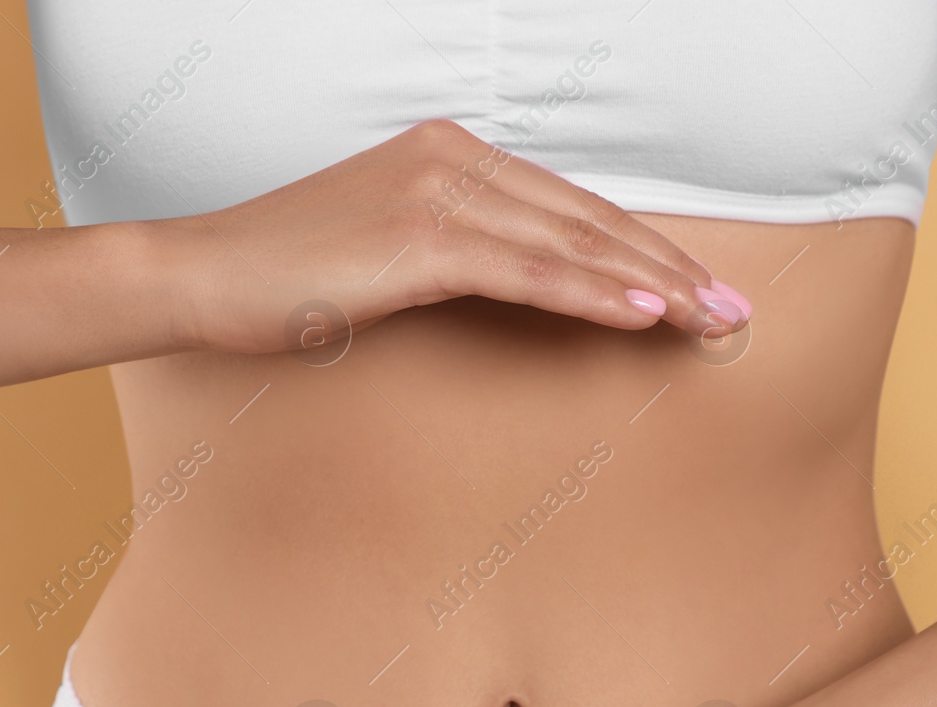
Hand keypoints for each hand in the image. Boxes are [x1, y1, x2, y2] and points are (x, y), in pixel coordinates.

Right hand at [149, 118, 751, 355]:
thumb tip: (527, 288)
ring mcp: (437, 192)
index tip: (699, 291)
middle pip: (588, 220)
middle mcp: (454, 158)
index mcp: (452, 155)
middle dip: (671, 269)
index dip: (643, 250)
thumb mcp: (388, 252)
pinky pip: (528, 271)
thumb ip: (460, 251)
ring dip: (653, 286)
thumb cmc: (288, 276)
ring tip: (715, 321)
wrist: (200, 277)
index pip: (572, 208)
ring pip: (571, 243)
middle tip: (737, 313)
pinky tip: (648, 315)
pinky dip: (593, 293)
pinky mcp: (417, 238)